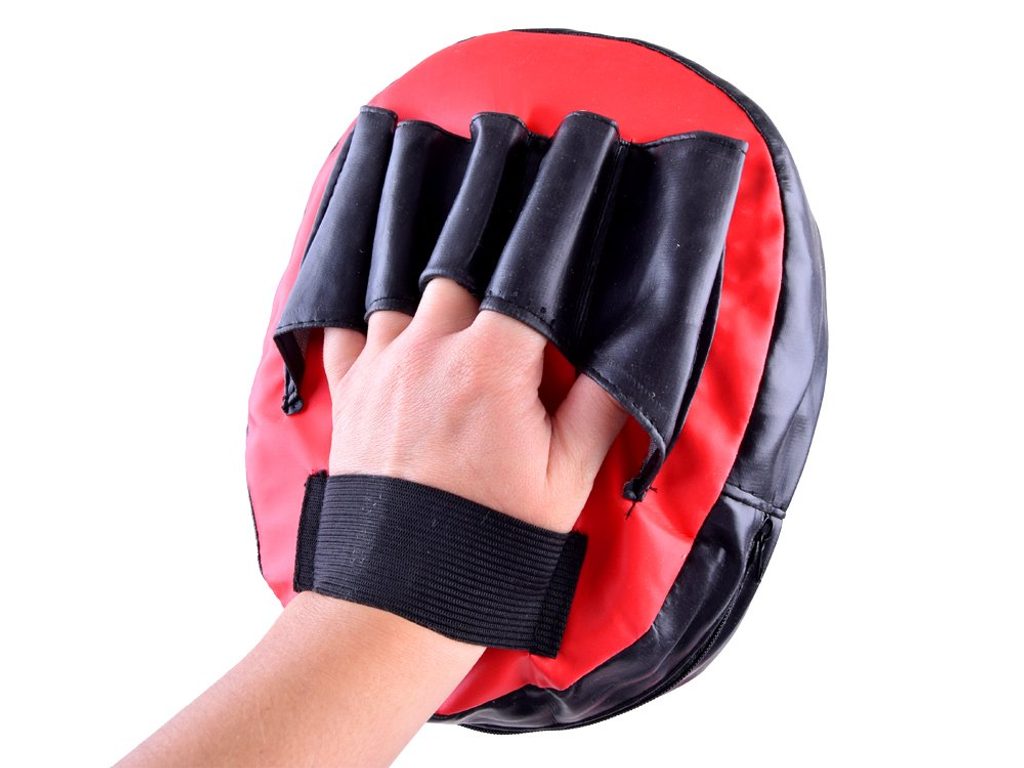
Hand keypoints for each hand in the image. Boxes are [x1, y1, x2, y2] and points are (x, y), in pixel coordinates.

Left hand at [322, 276, 628, 532]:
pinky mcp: (348, 389)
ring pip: (401, 293)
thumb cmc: (491, 533)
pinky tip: (380, 319)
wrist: (406, 584)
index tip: (556, 249)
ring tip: (450, 312)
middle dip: (484, 281)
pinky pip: (342, 327)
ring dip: (427, 298)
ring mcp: (380, 366)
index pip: (521, 279)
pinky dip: (360, 317)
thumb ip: (602, 407)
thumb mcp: (567, 476)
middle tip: (500, 305)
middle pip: (457, 274)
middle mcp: (427, 350)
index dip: (542, 260)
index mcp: (489, 364)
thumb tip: (626, 355)